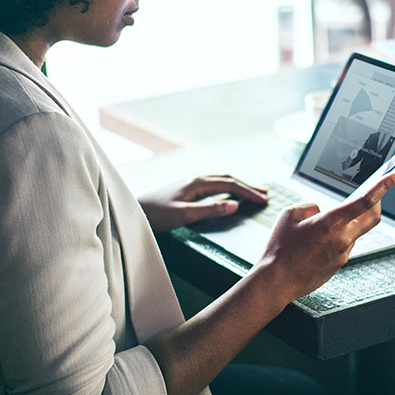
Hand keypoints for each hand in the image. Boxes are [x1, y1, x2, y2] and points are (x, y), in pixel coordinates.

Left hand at [138, 175, 267, 231]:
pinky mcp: (183, 188)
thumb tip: (234, 205)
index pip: (230, 184)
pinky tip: (224, 193)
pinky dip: (225, 188)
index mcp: (197, 183)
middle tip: (264, 193)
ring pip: (219, 180)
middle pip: (227, 179)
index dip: (249, 191)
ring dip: (237, 185)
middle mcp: (194, 179)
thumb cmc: (154, 214)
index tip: (263, 199)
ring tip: (250, 191)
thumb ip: (210, 210)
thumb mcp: (184, 215)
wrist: (130, 210)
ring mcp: (188, 182)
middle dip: (247, 186)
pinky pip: (211, 185)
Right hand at [250, 172, 394, 303]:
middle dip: (378, 202)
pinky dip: (337, 237)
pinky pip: (344, 245)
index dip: (384, 185)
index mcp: (331, 223)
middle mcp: (342, 239)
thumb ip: (311, 206)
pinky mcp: (339, 265)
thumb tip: (322, 211)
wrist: (276, 282)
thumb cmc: (279, 249)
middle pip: (373, 217)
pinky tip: (317, 242)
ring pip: (355, 231)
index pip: (365, 201)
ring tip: (321, 226)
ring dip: (348, 223)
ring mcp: (343, 254)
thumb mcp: (290, 215)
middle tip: (375, 193)